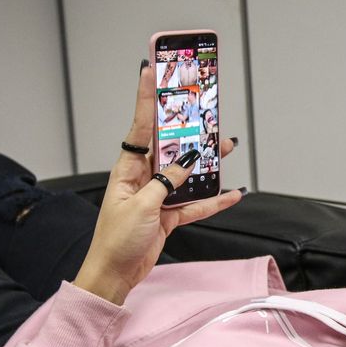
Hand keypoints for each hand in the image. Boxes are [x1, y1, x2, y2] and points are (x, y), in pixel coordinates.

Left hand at [72, 65, 241, 304]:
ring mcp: (157, 196)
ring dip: (207, 163)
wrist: (114, 275)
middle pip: (170, 146)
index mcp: (128, 169)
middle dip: (188, 128)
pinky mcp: (167, 215)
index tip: (151, 70)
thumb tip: (186, 163)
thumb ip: (165, 183)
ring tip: (228, 146)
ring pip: (187, 172)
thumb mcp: (142, 207)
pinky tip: (231, 193)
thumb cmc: (115, 241)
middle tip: (206, 107)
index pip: (140, 126)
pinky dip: (212, 199)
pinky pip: (194, 202)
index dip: (146, 98)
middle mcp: (142, 177)